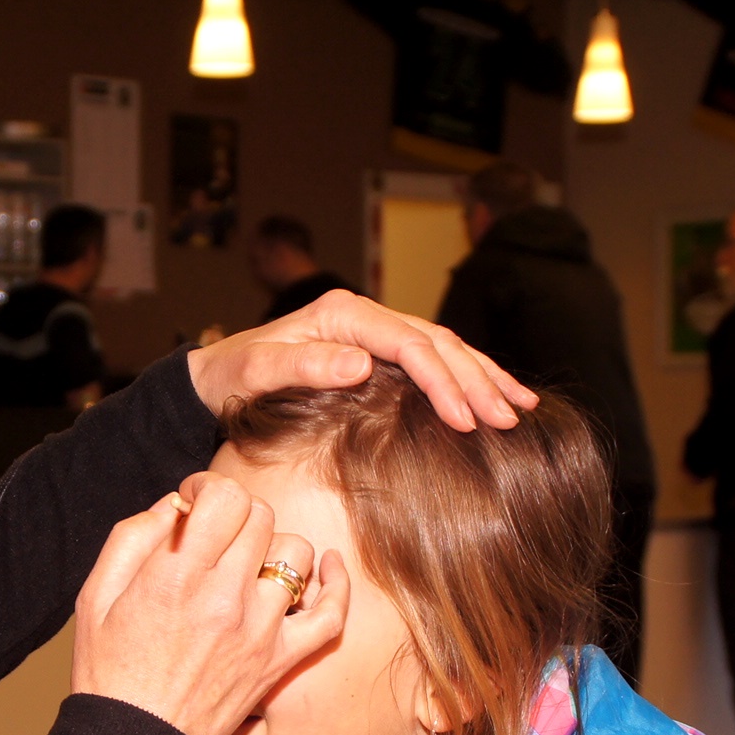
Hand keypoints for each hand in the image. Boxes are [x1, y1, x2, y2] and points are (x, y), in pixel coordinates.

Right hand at [71, 472, 350, 734]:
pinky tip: (325, 567)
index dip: (210, 488)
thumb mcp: (96, 594)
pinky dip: (335, 584)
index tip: (195, 504)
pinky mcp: (280, 660)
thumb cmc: (108, 671)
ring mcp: (260, 630)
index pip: (224, 497)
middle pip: (260, 517)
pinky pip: (330, 614)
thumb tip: (178, 504)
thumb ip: (135, 537)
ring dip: (272, 547)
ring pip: (296, 553)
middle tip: (214, 535)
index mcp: (177, 576)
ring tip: (247, 563)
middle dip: (235, 514)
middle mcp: (225, 598)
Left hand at [184, 288, 535, 432]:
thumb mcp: (256, 372)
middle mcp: (364, 316)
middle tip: (509, 419)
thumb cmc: (230, 377)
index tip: (466, 420)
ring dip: (484, 377)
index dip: (442, 381)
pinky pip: (433, 360)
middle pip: (437, 343)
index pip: (409, 344)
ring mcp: (374, 331)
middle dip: (477, 381)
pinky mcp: (378, 352)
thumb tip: (362, 363)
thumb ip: (305, 365)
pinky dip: (467, 378)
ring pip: (444, 348)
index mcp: (343, 314)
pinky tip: (495, 396)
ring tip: (522, 407)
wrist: (212, 377)